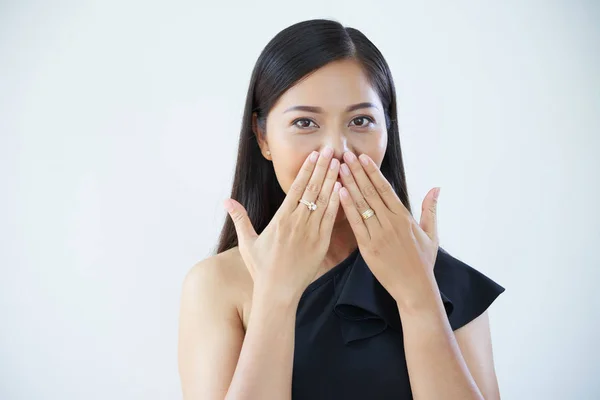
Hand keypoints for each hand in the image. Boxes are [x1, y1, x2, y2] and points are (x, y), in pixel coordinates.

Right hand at [224, 149, 341, 301]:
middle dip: (322, 168)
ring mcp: (311, 232)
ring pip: (323, 201)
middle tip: (330, 150)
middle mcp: (296, 222)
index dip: (306, 170)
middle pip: (312, 189)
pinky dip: (337, 202)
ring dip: (332, 180)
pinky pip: (331, 218)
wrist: (278, 292)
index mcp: (280, 219)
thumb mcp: (247, 242)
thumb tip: (226, 201)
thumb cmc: (261, 268)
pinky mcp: (321, 243)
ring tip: (338, 163)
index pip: (296, 188)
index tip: (314, 155)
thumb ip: (240, 218)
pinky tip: (342, 188)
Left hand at [338, 151, 440, 306]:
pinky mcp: (369, 248)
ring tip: (338, 168)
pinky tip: (340, 192)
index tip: (363, 158)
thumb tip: (436, 188)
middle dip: (357, 172)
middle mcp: (391, 222)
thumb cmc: (423, 262)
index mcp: (404, 217)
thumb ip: (430, 209)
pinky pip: (356, 223)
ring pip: (362, 204)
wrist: (415, 288)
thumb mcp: (432, 234)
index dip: (373, 172)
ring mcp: (379, 234)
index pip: (385, 188)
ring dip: (349, 184)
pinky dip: (348, 207)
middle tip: (345, 155)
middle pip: (371, 192)